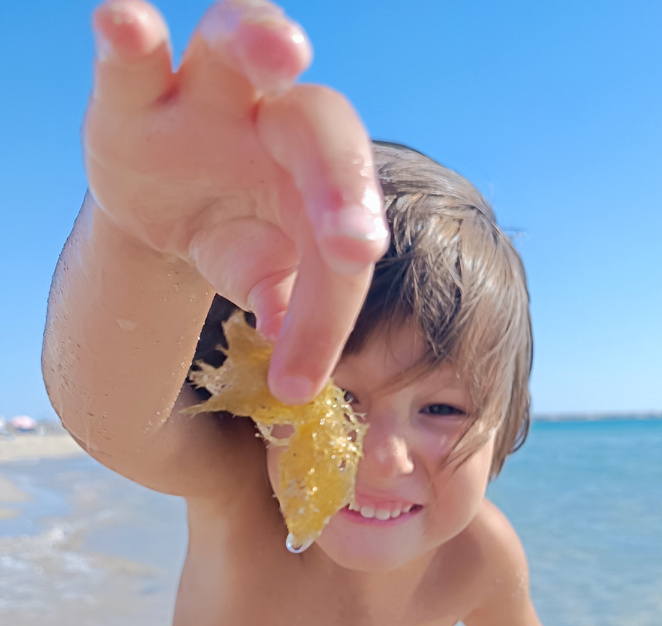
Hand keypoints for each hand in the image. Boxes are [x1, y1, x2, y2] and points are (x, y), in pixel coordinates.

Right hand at [86, 0, 388, 401]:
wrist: (165, 211)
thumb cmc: (238, 237)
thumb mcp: (264, 278)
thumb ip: (289, 309)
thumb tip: (295, 375)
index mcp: (324, 174)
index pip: (342, 226)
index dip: (347, 264)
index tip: (357, 272)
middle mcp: (275, 118)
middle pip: (320, 123)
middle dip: (338, 175)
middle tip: (355, 239)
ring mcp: (204, 97)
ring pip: (236, 43)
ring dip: (258, 39)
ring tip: (284, 50)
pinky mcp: (131, 99)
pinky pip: (130, 61)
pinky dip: (127, 41)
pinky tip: (125, 23)